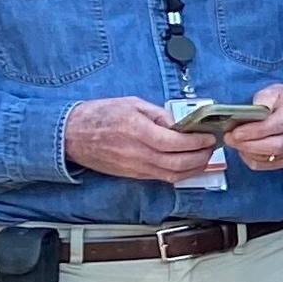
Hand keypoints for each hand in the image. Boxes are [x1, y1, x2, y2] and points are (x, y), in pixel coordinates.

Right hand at [62, 95, 220, 181]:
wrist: (70, 135)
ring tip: (205, 158)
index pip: (175, 142)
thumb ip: (159, 114)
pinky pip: (162, 177)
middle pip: (178, 162)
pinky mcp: (133, 174)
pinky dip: (180, 174)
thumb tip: (181, 124)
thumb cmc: (98, 115)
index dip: (197, 141)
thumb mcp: (131, 104)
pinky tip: (189, 166)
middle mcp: (136, 152)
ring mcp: (134, 167)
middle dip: (201, 157)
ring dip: (195, 168)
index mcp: (136, 131)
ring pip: (172, 174)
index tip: (209, 136)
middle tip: (212, 148)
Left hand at [221, 82, 282, 169]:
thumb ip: (262, 100)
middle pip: (274, 146)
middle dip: (248, 145)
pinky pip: (272, 165)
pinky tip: (246, 152)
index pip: (273, 126)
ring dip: (250, 153)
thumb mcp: (273, 92)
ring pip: (272, 157)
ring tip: (236, 144)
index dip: (252, 131)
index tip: (235, 132)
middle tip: (230, 139)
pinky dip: (256, 161)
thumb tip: (250, 111)